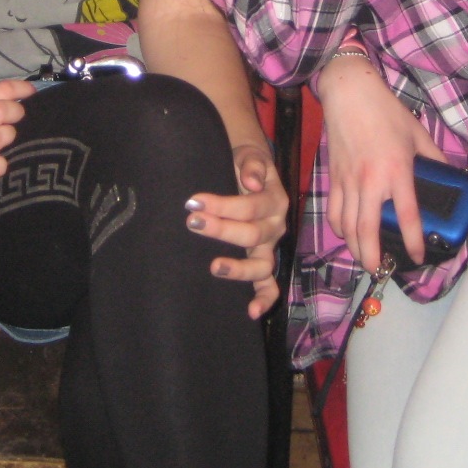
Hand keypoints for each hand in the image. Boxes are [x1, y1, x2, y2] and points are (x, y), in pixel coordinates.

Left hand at [185, 143, 287, 318]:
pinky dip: (264, 299)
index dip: (222, 205)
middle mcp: (275, 226)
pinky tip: (251, 312)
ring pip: (261, 265)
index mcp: (274, 200)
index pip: (249, 206)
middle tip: (192, 223)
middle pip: (251, 234)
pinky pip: (268, 285)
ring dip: (239, 269)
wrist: (250, 171)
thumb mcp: (250, 156)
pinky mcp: (262, 262)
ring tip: (214, 267)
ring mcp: (269, 247)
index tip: (193, 201)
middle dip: (221, 230)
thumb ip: (252, 164)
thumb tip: (251, 180)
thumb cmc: (245, 165)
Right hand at [317, 56, 440, 272]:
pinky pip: (333, 211)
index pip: (407, 215)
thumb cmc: (386, 112)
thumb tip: (447, 174)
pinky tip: (346, 234)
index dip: (414, 240)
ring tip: (365, 260)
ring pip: (347, 226)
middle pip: (368, 230)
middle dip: (373, 257)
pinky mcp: (333, 177)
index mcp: (397, 171)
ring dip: (355, 248)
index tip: (418, 255)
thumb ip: (434, 158)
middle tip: (381, 271)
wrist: (349, 94)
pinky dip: (339, 228)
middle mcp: (371, 181)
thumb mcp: (418, 133)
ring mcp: (348, 181)